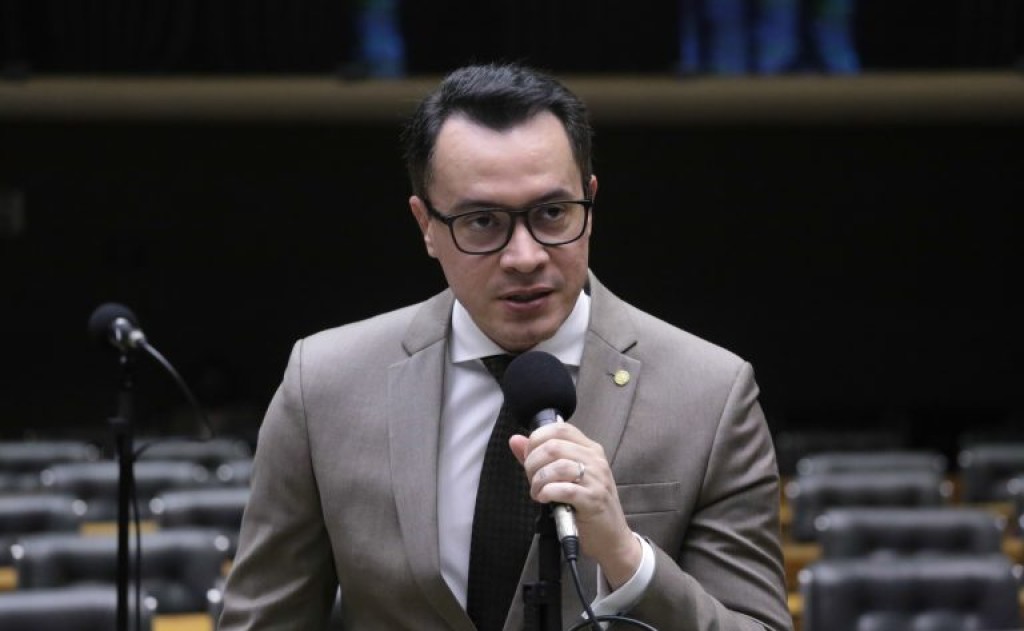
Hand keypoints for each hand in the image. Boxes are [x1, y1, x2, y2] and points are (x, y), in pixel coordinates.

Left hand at [509, 423, 641, 588]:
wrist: (612, 537)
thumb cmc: (586, 506)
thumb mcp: (564, 477)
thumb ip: (539, 457)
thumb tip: (515, 440)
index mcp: (590, 449)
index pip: (560, 428)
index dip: (537, 439)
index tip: (529, 457)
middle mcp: (595, 460)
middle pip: (553, 446)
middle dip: (533, 462)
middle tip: (532, 479)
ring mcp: (596, 479)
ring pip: (557, 466)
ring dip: (539, 480)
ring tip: (537, 491)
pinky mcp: (594, 499)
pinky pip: (564, 489)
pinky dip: (548, 492)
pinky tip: (544, 499)